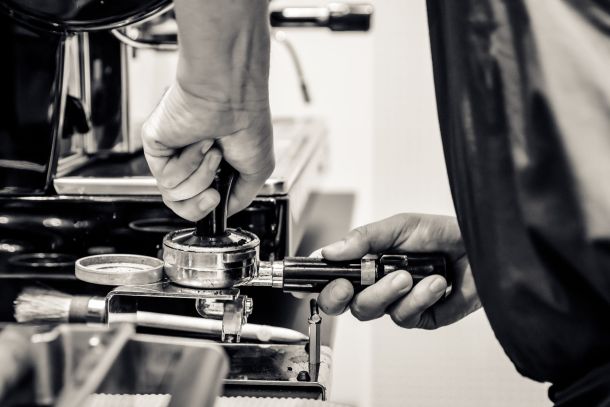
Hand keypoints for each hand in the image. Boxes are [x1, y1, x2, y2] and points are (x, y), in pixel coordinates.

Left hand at [142, 0, 273, 221]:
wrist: (230, 98)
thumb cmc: (247, 123)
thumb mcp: (258, 170)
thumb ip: (240, 197)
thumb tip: (223, 210)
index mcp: (212, 165)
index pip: (198, 202)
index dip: (206, 208)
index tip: (217, 198)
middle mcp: (190, 160)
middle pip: (182, 205)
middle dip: (200, 201)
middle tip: (214, 186)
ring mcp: (172, 154)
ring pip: (174, 195)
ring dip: (200, 176)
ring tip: (212, 152)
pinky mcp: (156, 146)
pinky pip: (166, 178)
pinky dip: (187, 163)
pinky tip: (198, 143)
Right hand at [317, 213, 480, 328]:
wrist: (479, 248)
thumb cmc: (440, 233)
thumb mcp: (399, 226)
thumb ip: (364, 238)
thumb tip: (330, 251)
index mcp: (364, 261)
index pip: (328, 276)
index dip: (314, 284)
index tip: (305, 284)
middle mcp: (375, 284)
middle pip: (340, 303)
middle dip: (338, 295)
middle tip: (347, 284)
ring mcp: (394, 302)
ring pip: (369, 311)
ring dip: (385, 292)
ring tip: (407, 275)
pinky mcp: (418, 316)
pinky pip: (404, 316)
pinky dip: (418, 298)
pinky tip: (434, 282)